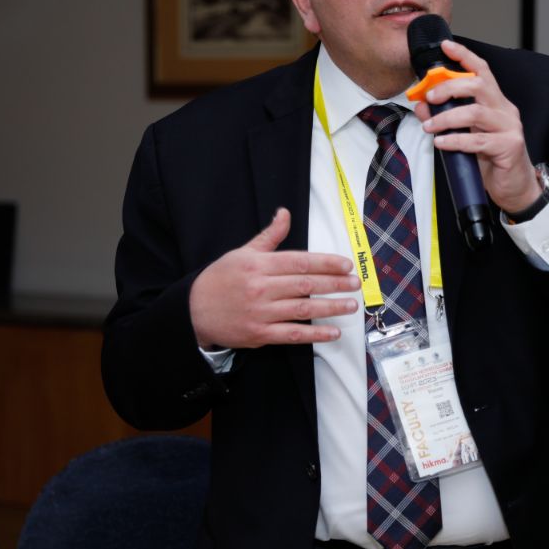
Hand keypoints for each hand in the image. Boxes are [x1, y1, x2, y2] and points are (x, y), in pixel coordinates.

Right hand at [189, 208, 360, 348]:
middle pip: (306, 284)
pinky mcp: (260, 334)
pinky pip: (293, 334)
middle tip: (355, 284)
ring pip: (303, 310)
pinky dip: (315, 334)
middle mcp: (261, 288)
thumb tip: (285, 213)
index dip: (326, 263)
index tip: (346, 265)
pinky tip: (333, 332)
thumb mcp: (242, 253)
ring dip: (331, 308)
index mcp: (258, 265)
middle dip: (335, 284)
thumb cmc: (220, 279)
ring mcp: (261, 312)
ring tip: (351, 305)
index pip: (300, 262)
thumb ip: (269, 237)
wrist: (193, 311)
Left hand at [412, 39, 540, 212]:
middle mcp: (505, 110)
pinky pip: (478, 141)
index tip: (445, 46)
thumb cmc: (492, 160)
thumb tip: (422, 105)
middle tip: (429, 96)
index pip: (482, 70)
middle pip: (478, 85)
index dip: (464, 56)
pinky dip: (455, 141)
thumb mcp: (466, 136)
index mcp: (496, 103)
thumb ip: (446, 118)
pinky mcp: (509, 147)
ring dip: (446, 118)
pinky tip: (441, 143)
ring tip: (430, 126)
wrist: (516, 188)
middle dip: (449, 87)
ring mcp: (510, 128)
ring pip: (475, 112)